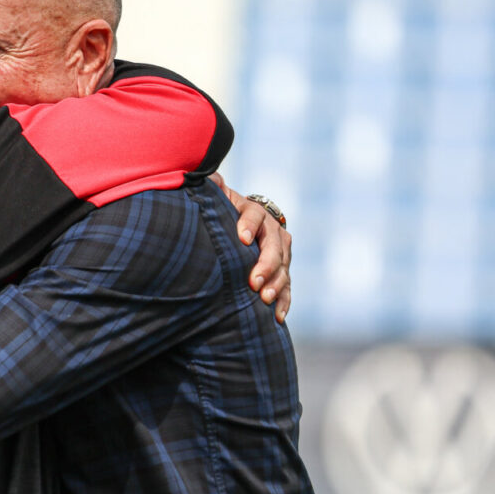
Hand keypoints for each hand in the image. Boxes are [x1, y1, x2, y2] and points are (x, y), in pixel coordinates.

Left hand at [210, 173, 291, 322]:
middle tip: (253, 281)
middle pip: (274, 246)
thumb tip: (208, 177)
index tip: (242, 239)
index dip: (249, 225)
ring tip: (263, 298)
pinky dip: (283, 301)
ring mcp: (280, 252)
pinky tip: (276, 316)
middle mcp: (272, 230)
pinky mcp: (282, 272)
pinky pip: (286, 287)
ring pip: (283, 268)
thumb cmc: (220, 214)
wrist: (238, 228)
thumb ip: (212, 189)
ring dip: (276, 284)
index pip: (254, 215)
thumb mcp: (215, 200)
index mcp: (253, 211)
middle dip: (266, 264)